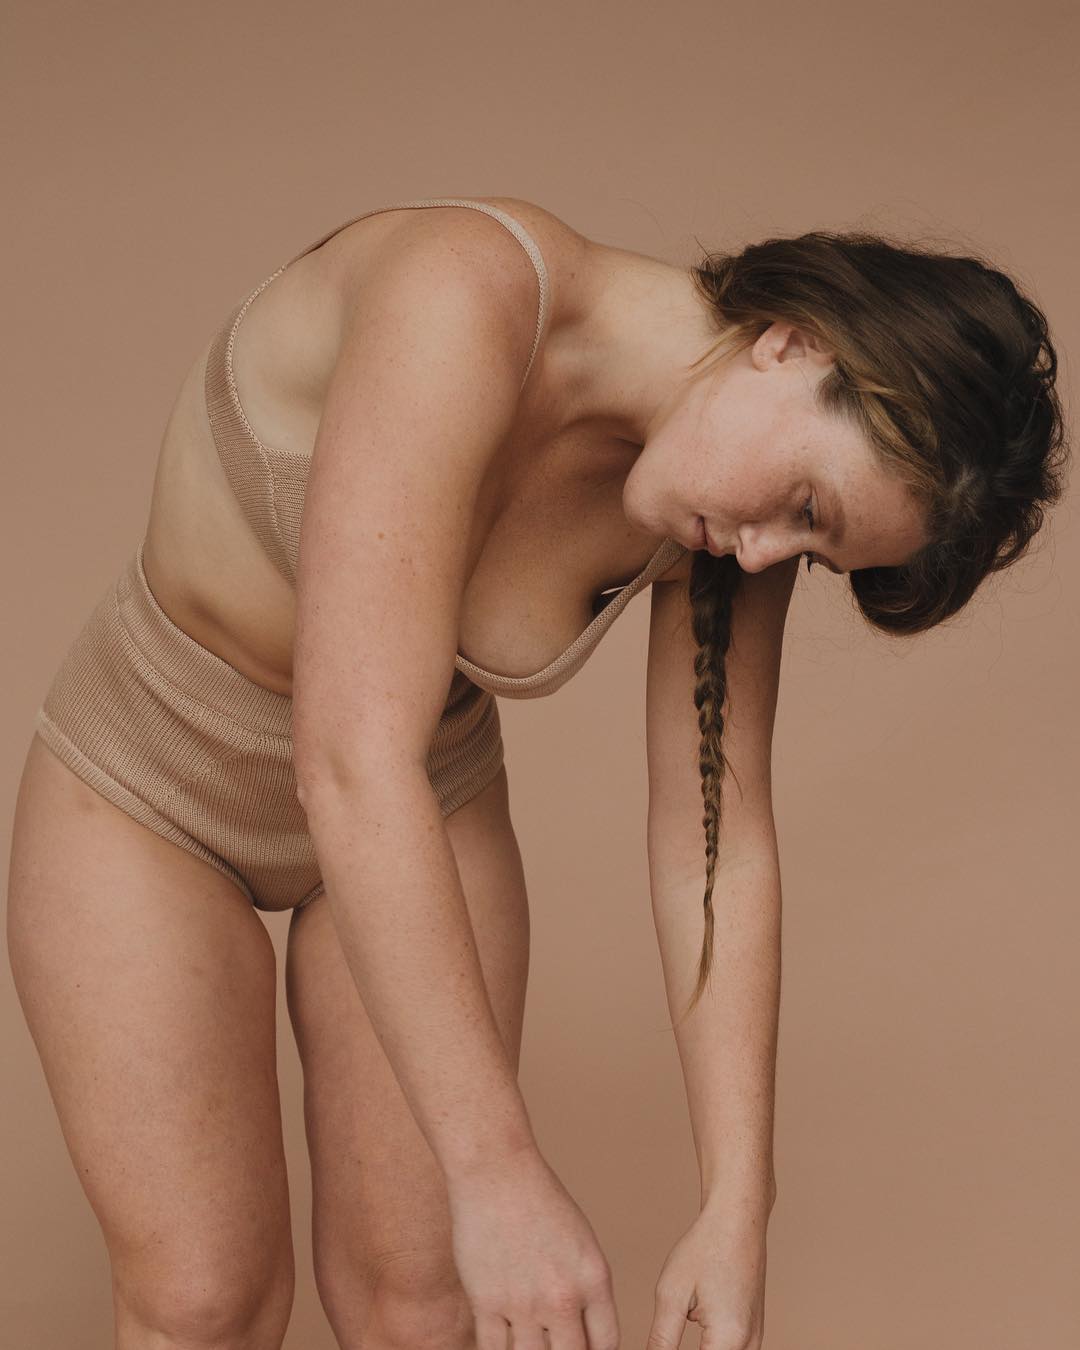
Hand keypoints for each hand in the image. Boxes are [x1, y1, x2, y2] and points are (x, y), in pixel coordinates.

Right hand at [446, 1144, 620, 1349]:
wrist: (497, 1173)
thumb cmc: (539, 1200)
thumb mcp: (580, 1241)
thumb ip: (584, 1286)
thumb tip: (580, 1327)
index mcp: (594, 1278)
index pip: (606, 1343)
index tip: (581, 1347)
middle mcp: (563, 1297)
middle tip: (554, 1342)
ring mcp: (523, 1303)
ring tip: (528, 1341)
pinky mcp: (486, 1301)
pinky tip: (500, 1342)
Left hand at [646, 1206, 768, 1349]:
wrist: (738, 1219)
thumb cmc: (706, 1248)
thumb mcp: (671, 1295)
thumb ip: (660, 1341)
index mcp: (728, 1341)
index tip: (655, 1349)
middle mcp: (749, 1346)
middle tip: (661, 1344)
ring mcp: (754, 1340)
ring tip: (677, 1328)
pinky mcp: (752, 1332)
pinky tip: (688, 1334)